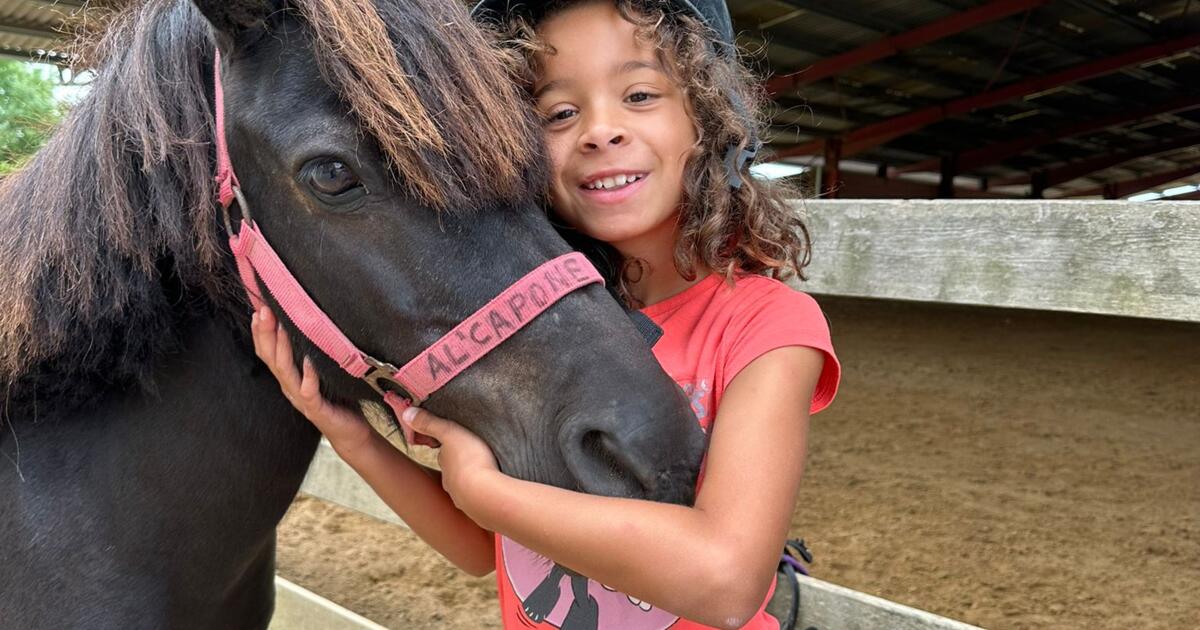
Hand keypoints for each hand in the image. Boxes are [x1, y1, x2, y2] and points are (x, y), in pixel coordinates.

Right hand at [250, 306, 374, 454]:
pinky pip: (309, 391)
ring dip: (281, 347)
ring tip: (281, 327)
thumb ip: (312, 352)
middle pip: (271, 357)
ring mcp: (302, 398)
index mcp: (290, 377)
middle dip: (265, 332)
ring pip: (285, 371)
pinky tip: (309, 360)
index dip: (260, 330)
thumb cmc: (338, 399)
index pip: (268, 351)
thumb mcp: (322, 371)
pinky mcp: (317, 409)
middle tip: (264, 309)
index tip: (258, 306)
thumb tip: (309, 323)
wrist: (350, 433)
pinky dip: (308, 375)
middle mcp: (291, 387)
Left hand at [399, 406, 501, 517]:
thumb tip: (405, 413)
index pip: (444, 456)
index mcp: (445, 467)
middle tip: (475, 458)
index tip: (458, 442)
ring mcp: (466, 501)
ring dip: (475, 482)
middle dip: (463, 467)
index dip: (450, 449)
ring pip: (468, 489)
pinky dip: (487, 495)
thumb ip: (430, 423)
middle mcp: (451, 486)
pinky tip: (494, 492)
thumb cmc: (470, 461)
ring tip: (487, 475)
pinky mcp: (482, 511)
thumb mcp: (450, 433)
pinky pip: (483, 501)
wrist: (487, 496)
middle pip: (455, 473)